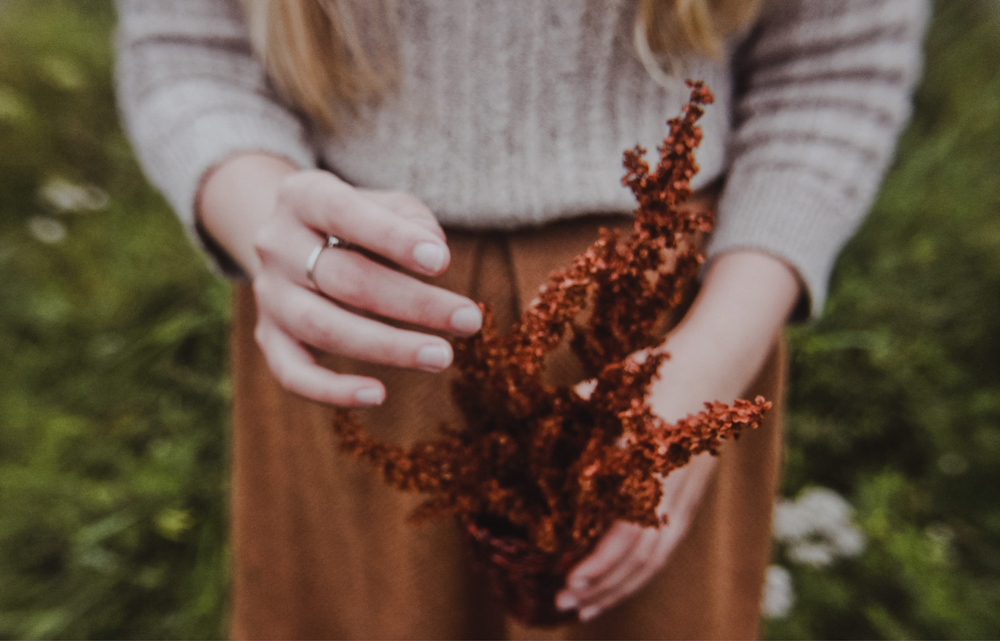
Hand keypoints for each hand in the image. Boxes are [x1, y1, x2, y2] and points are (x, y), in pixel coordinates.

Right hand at [198, 154, 483, 406]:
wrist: (294, 239)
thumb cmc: (357, 220)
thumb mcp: (383, 202)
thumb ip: (410, 219)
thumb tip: (435, 250)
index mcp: (302, 196)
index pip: (344, 214)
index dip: (392, 239)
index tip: (442, 261)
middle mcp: (276, 245)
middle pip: (344, 279)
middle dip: (412, 303)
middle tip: (469, 321)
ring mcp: (270, 295)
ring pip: (322, 327)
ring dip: (387, 347)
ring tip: (442, 357)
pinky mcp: (269, 338)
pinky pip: (293, 373)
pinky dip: (332, 390)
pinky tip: (378, 395)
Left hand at [556, 250, 801, 620]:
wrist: (713, 365)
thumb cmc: (658, 372)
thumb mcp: (616, 385)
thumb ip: (582, 403)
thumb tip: (548, 411)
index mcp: (649, 465)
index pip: (626, 532)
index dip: (598, 563)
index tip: (568, 580)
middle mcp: (669, 488)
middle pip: (640, 557)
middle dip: (603, 587)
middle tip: (565, 605)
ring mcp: (684, 496)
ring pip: (656, 558)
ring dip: (620, 586)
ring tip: (587, 607)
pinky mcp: (690, 498)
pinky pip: (667, 546)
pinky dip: (641, 570)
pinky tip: (620, 581)